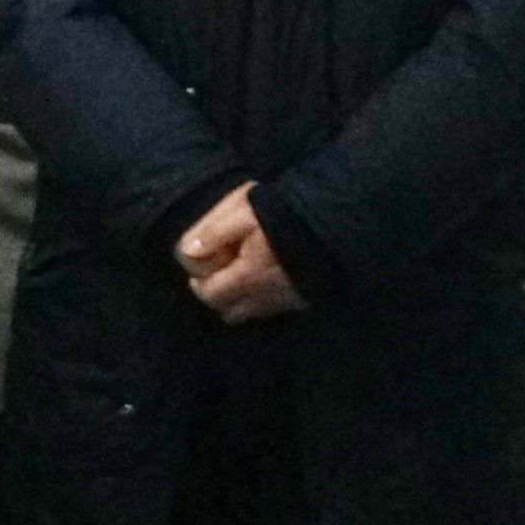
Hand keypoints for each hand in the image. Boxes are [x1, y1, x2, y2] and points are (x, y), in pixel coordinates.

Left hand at [173, 184, 300, 324]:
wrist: (335, 221)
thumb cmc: (284, 213)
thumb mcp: (244, 211)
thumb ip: (214, 232)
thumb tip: (188, 251)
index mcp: (246, 277)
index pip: (208, 293)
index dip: (200, 278)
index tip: (205, 260)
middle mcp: (263, 297)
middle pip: (227, 310)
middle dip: (216, 292)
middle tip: (220, 268)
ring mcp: (284, 301)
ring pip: (248, 313)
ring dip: (238, 298)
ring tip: (242, 274)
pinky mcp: (302, 299)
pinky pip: (271, 309)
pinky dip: (261, 298)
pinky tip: (266, 278)